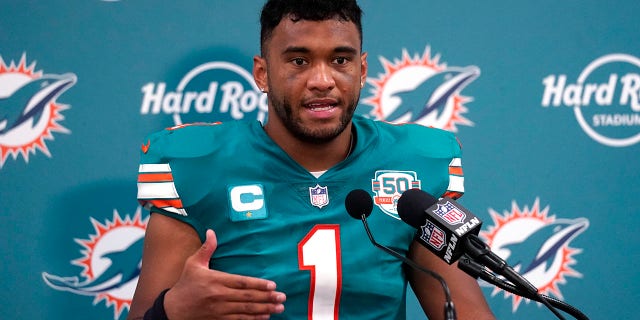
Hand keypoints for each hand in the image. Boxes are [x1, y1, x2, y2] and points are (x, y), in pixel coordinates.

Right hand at [163, 229, 285, 319]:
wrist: (173, 309)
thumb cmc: (185, 284)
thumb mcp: (193, 264)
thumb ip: (206, 249)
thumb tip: (212, 231)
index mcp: (215, 280)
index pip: (241, 282)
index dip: (258, 284)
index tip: (272, 285)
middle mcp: (219, 296)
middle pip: (247, 297)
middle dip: (267, 298)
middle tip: (282, 297)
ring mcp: (220, 310)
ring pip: (246, 310)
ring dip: (264, 309)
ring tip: (279, 308)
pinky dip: (253, 319)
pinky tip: (265, 317)